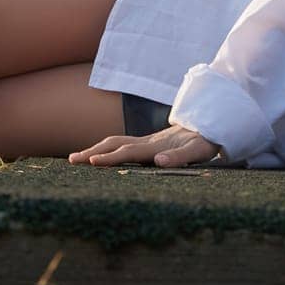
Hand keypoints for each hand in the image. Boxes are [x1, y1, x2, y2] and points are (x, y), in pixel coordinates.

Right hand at [68, 123, 221, 167]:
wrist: (213, 122)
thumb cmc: (206, 140)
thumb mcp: (198, 150)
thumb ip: (179, 156)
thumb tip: (158, 162)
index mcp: (157, 146)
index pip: (128, 152)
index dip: (110, 157)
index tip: (91, 162)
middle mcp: (149, 143)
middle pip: (116, 144)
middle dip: (93, 152)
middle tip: (71, 161)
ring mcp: (149, 142)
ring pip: (117, 143)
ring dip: (97, 150)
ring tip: (78, 158)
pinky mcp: (151, 144)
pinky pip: (124, 146)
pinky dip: (107, 151)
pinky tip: (101, 157)